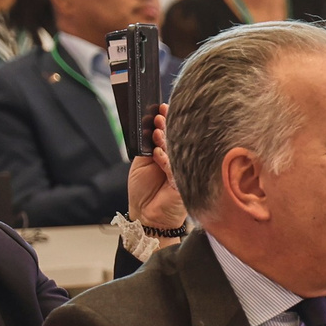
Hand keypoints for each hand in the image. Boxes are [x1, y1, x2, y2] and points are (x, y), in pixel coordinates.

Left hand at [128, 104, 187, 231]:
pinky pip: (176, 168)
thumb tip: (153, 127)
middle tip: (161, 117)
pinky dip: (165, 159)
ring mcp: (184, 171)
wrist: (146, 215)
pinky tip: (158, 153)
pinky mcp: (184, 183)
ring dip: (167, 140)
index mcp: (168, 155)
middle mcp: (178, 161)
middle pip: (177, 140)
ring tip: (158, 130)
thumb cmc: (144, 191)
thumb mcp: (141, 163)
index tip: (162, 109)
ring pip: (179, 151)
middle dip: (168, 127)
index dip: (167, 121)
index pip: (170, 134)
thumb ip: (148, 146)